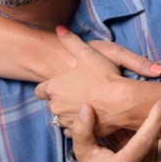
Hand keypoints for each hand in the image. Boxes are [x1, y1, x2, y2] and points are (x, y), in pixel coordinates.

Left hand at [35, 28, 160, 135]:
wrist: (121, 101)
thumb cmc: (104, 76)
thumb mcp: (87, 53)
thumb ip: (71, 41)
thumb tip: (59, 29)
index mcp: (54, 88)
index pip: (39, 91)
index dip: (48, 89)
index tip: (59, 86)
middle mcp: (56, 106)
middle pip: (51, 105)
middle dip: (60, 101)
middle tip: (77, 94)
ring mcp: (67, 121)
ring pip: (62, 119)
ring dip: (70, 114)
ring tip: (85, 105)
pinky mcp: (80, 132)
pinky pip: (73, 130)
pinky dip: (79, 125)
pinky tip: (90, 118)